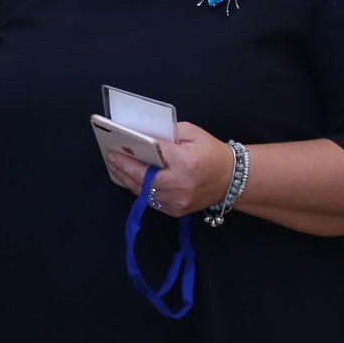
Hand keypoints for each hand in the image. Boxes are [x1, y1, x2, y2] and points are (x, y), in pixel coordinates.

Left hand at [105, 121, 232, 216]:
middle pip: (143, 178)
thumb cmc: (211, 152)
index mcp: (185, 161)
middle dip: (124, 168)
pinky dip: (141, 190)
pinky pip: (153, 201)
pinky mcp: (178, 210)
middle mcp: (181, 184)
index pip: (153, 155)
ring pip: (145, 192)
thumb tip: (143, 133)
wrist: (232, 179)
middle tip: (111, 158)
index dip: (132, 151)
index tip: (116, 147)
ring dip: (128, 180)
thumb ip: (167, 132)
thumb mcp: (192, 133)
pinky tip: (131, 180)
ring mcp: (179, 200)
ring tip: (117, 168)